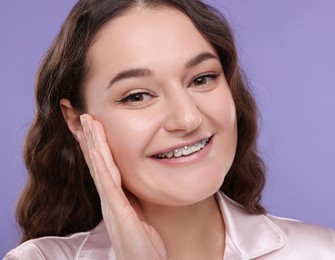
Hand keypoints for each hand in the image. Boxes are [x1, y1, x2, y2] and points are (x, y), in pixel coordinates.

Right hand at [77, 114, 166, 259]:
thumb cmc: (143, 244)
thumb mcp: (140, 214)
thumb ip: (135, 198)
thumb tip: (138, 183)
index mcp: (115, 197)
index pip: (103, 164)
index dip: (97, 143)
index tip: (93, 123)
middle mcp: (109, 198)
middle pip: (97, 161)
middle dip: (90, 137)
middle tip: (84, 113)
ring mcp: (112, 205)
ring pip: (100, 167)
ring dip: (94, 143)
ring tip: (88, 121)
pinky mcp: (118, 213)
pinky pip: (108, 185)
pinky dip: (101, 166)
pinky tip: (95, 150)